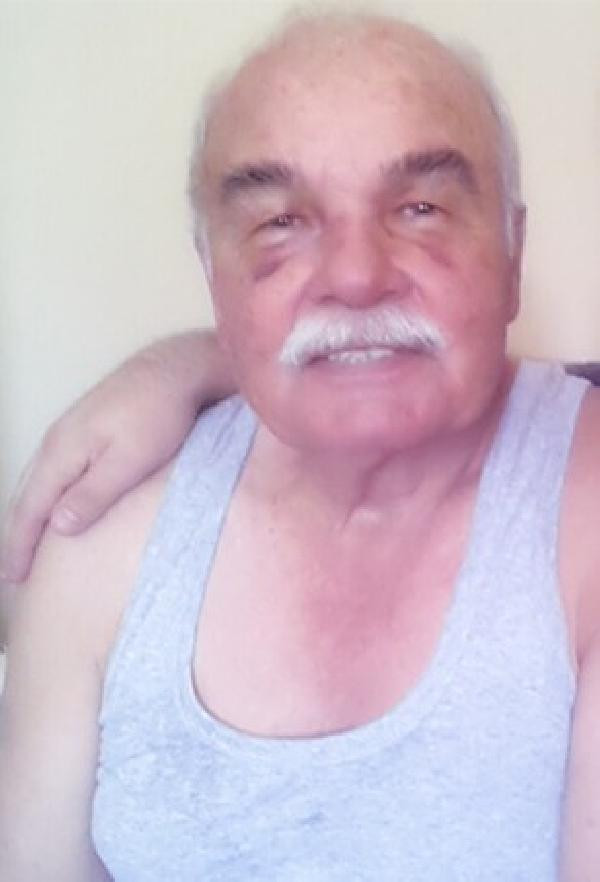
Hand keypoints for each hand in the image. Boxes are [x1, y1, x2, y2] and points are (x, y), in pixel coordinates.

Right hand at [1, 329, 233, 582]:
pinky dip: (45, 494)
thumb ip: (93, 494)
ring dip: (29, 515)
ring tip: (27, 545)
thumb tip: (56, 526)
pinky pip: (53, 470)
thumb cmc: (160, 415)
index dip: (19, 545)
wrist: (177, 369)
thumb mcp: (130, 461)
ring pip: (38, 481)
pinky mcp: (86, 427)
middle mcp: (57, 440)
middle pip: (26, 495)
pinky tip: (55, 504)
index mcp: (62, 451)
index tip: (14, 578)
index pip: (30, 508)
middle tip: (13, 573)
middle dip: (16, 535)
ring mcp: (69, 430)